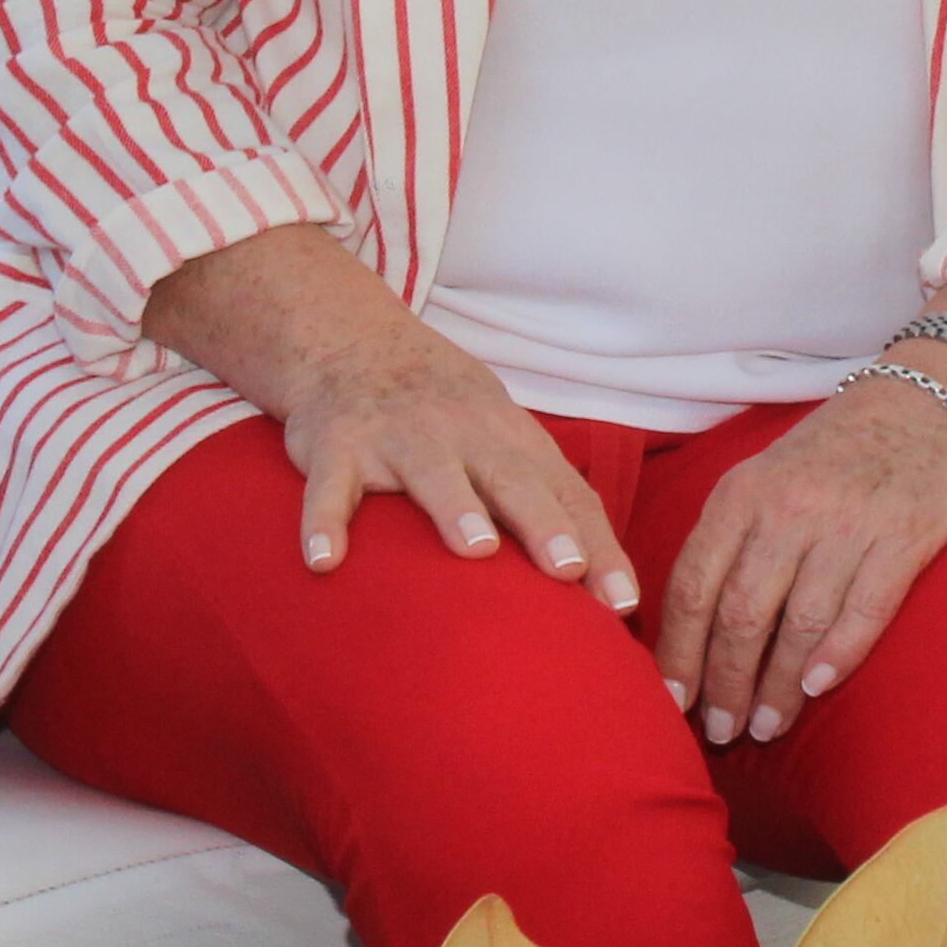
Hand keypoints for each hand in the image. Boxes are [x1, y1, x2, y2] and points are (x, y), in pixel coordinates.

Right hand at [269, 291, 640, 603]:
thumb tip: (602, 588)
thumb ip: (543, 501)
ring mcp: (398, 436)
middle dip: (542, 521)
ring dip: (454, 506)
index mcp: (510, 438)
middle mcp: (461, 433)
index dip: (596, 545)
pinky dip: (324, 521)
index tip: (622, 603)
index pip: (565, 492)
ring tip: (477, 549)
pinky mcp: (337, 445)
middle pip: (510, 476)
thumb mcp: (501, 440)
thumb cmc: (445, 415)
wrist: (350, 342)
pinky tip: (325, 562)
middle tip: (568, 569)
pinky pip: (329, 486)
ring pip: (430, 470)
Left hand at [649, 379, 946, 746]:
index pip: (694, 586)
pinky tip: (817, 688)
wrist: (926, 402)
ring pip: (799, 623)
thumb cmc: (833, 453)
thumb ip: (730, 540)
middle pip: (741, 615)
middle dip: (726, 684)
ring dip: (778, 686)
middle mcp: (788, 508)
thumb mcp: (764, 477)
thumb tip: (690, 631)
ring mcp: (848, 523)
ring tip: (767, 726)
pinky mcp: (904, 536)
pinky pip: (864, 609)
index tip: (672, 702)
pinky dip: (838, 655)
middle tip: (723, 732)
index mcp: (741, 493)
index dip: (679, 653)